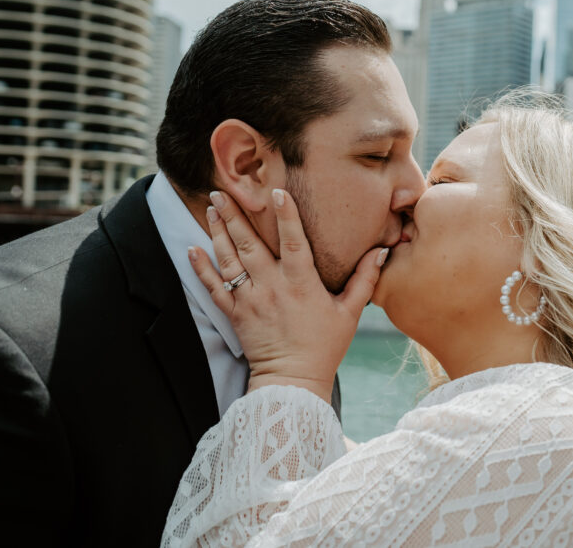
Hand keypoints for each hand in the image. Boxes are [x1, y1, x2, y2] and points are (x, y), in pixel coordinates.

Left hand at [188, 188, 388, 401]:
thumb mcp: (350, 312)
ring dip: (218, 231)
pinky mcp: (235, 314)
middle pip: (250, 244)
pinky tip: (191, 248)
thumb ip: (365, 279)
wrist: (293, 381)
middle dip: (235, 215)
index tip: (276, 191)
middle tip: (222, 191)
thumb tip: (381, 251)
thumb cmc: (324, 347)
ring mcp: (251, 299)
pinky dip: (201, 267)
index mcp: (301, 283)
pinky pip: (214, 287)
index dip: (286, 215)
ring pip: (230, 259)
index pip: (293, 241)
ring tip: (211, 207)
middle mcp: (272, 286)